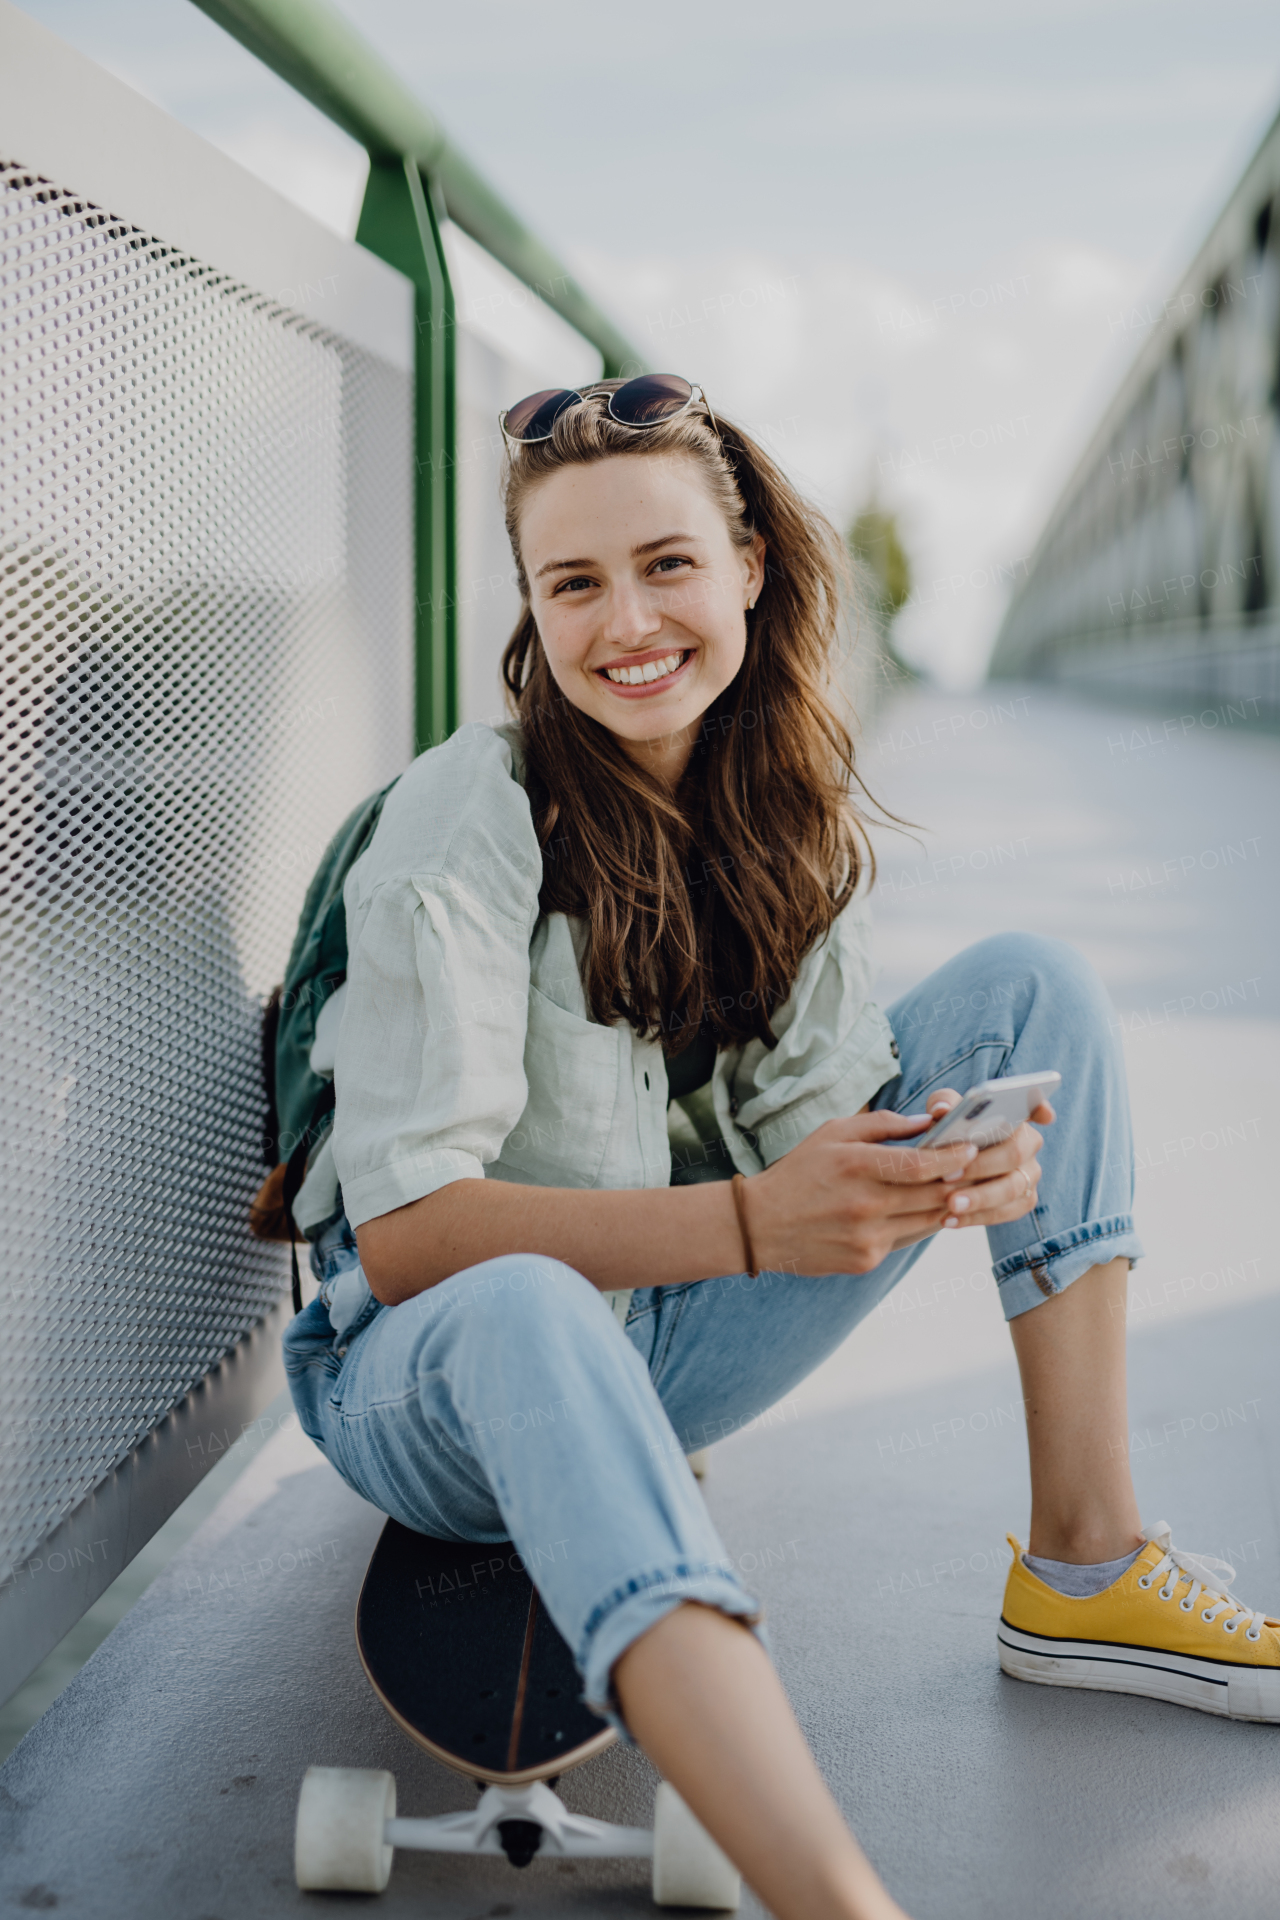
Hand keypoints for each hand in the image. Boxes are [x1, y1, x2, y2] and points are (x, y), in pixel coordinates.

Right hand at [748, 1106, 984, 1276]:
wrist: (760, 1225)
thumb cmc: (799, 1172)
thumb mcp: (833, 1133)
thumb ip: (882, 1124)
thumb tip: (927, 1121)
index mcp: (856, 1166)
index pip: (921, 1164)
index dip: (953, 1157)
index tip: (971, 1149)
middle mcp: (865, 1204)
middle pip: (934, 1195)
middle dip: (961, 1181)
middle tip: (977, 1168)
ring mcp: (867, 1237)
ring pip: (929, 1221)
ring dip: (946, 1204)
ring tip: (956, 1188)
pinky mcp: (867, 1260)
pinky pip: (908, 1239)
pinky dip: (919, 1223)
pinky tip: (919, 1209)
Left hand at [913, 1087, 1053, 1234]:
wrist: (946, 1173)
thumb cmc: (950, 1135)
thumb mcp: (944, 1116)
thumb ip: (943, 1104)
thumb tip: (942, 1109)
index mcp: (1014, 1116)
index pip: (1034, 1106)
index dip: (1042, 1108)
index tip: (1043, 1114)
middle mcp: (1029, 1143)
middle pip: (1014, 1154)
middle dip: (981, 1166)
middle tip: (948, 1176)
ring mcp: (1030, 1173)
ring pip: (1011, 1188)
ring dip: (978, 1198)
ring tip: (949, 1204)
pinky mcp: (1024, 1200)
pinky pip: (1005, 1212)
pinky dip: (975, 1217)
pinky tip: (949, 1220)